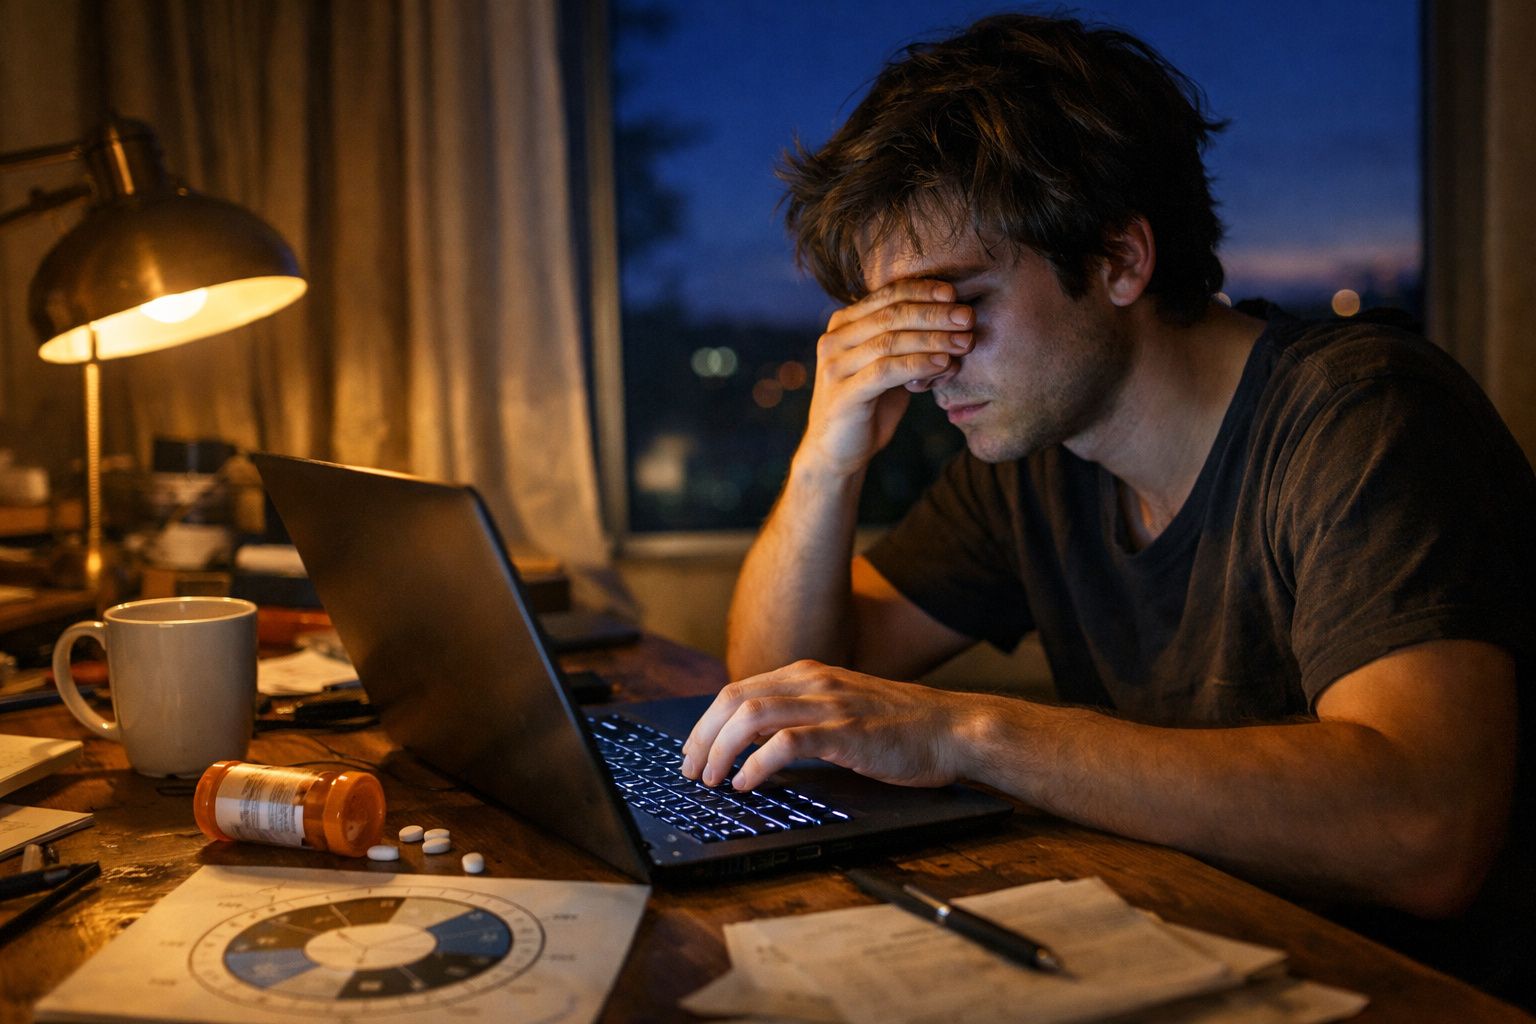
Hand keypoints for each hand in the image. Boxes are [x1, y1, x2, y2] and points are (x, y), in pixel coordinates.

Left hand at [679, 660, 977, 790]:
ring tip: (713, 780)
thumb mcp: (842, 708)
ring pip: (750, 717)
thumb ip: (801, 715)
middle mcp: (812, 682)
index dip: (705, 724)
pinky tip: (748, 784)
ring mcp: (828, 705)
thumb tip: (754, 742)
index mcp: (807, 674)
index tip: (693, 753)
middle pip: (732, 700)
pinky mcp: (845, 732)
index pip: (736, 690)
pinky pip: (786, 743)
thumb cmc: (900, 727)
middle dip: (702, 737)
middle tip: (691, 771)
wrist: (952, 729)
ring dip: (721, 751)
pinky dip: (757, 765)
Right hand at [800, 279, 972, 476]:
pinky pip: (885, 372)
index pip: (887, 295)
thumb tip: (957, 322)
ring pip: (889, 341)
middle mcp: (834, 340)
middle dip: (934, 313)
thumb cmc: (869, 404)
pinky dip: (917, 364)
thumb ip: (909, 343)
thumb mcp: (889, 365)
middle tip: (967, 317)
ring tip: (964, 341)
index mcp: (843, 325)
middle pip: (890, 315)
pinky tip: (943, 364)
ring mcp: (834, 367)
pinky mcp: (842, 395)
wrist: (838, 450)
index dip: (922, 290)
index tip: (955, 293)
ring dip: (932, 339)